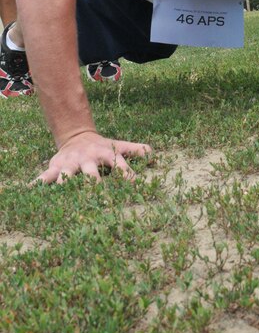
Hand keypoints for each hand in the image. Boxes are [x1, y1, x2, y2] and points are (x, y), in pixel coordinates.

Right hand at [35, 130, 151, 183]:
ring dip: (66, 184)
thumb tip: (153, 153)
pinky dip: (38, 182)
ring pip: (68, 175)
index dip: (125, 174)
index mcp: (105, 155)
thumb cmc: (101, 147)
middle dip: (93, 184)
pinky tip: (30, 190)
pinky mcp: (56, 167)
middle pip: (91, 173)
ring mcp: (71, 164)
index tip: (132, 184)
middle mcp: (88, 160)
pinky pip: (45, 176)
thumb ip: (135, 150)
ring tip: (64, 193)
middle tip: (97, 196)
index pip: (118, 165)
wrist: (77, 137)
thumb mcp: (117, 146)